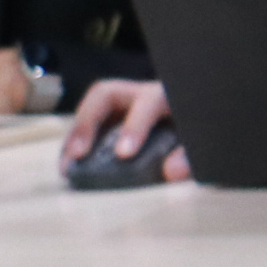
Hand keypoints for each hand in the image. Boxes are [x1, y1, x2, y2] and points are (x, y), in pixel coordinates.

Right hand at [63, 77, 189, 181]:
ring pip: (91, 109)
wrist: (189, 122)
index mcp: (165, 97)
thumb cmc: (192, 132)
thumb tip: (171, 171)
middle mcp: (138, 95)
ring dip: (75, 136)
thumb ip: (190, 156)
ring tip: (67, 165)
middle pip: (105, 94)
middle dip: (88, 122)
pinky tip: (69, 164)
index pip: (148, 103)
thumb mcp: (199, 143)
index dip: (134, 127)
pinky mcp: (108, 117)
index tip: (123, 154)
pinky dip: (75, 144)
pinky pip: (86, 125)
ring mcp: (120, 104)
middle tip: (78, 154)